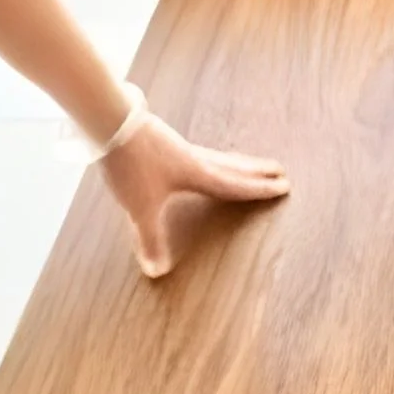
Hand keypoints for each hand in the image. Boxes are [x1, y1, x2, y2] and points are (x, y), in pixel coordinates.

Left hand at [98, 113, 289, 277]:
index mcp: (198, 174)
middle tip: (280, 169)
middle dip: (258, 171)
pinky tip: (201, 158)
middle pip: (234, 166)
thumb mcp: (140, 208)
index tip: (284, 186)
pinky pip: (200, 152)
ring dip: (238, 162)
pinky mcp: (165, 141)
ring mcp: (180, 147)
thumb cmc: (130, 165)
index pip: (235, 185)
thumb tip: (157, 272)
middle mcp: (195, 159)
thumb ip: (150, 239)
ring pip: (219, 157)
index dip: (260, 189)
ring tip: (249, 163)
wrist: (110, 121)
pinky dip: (212, 158)